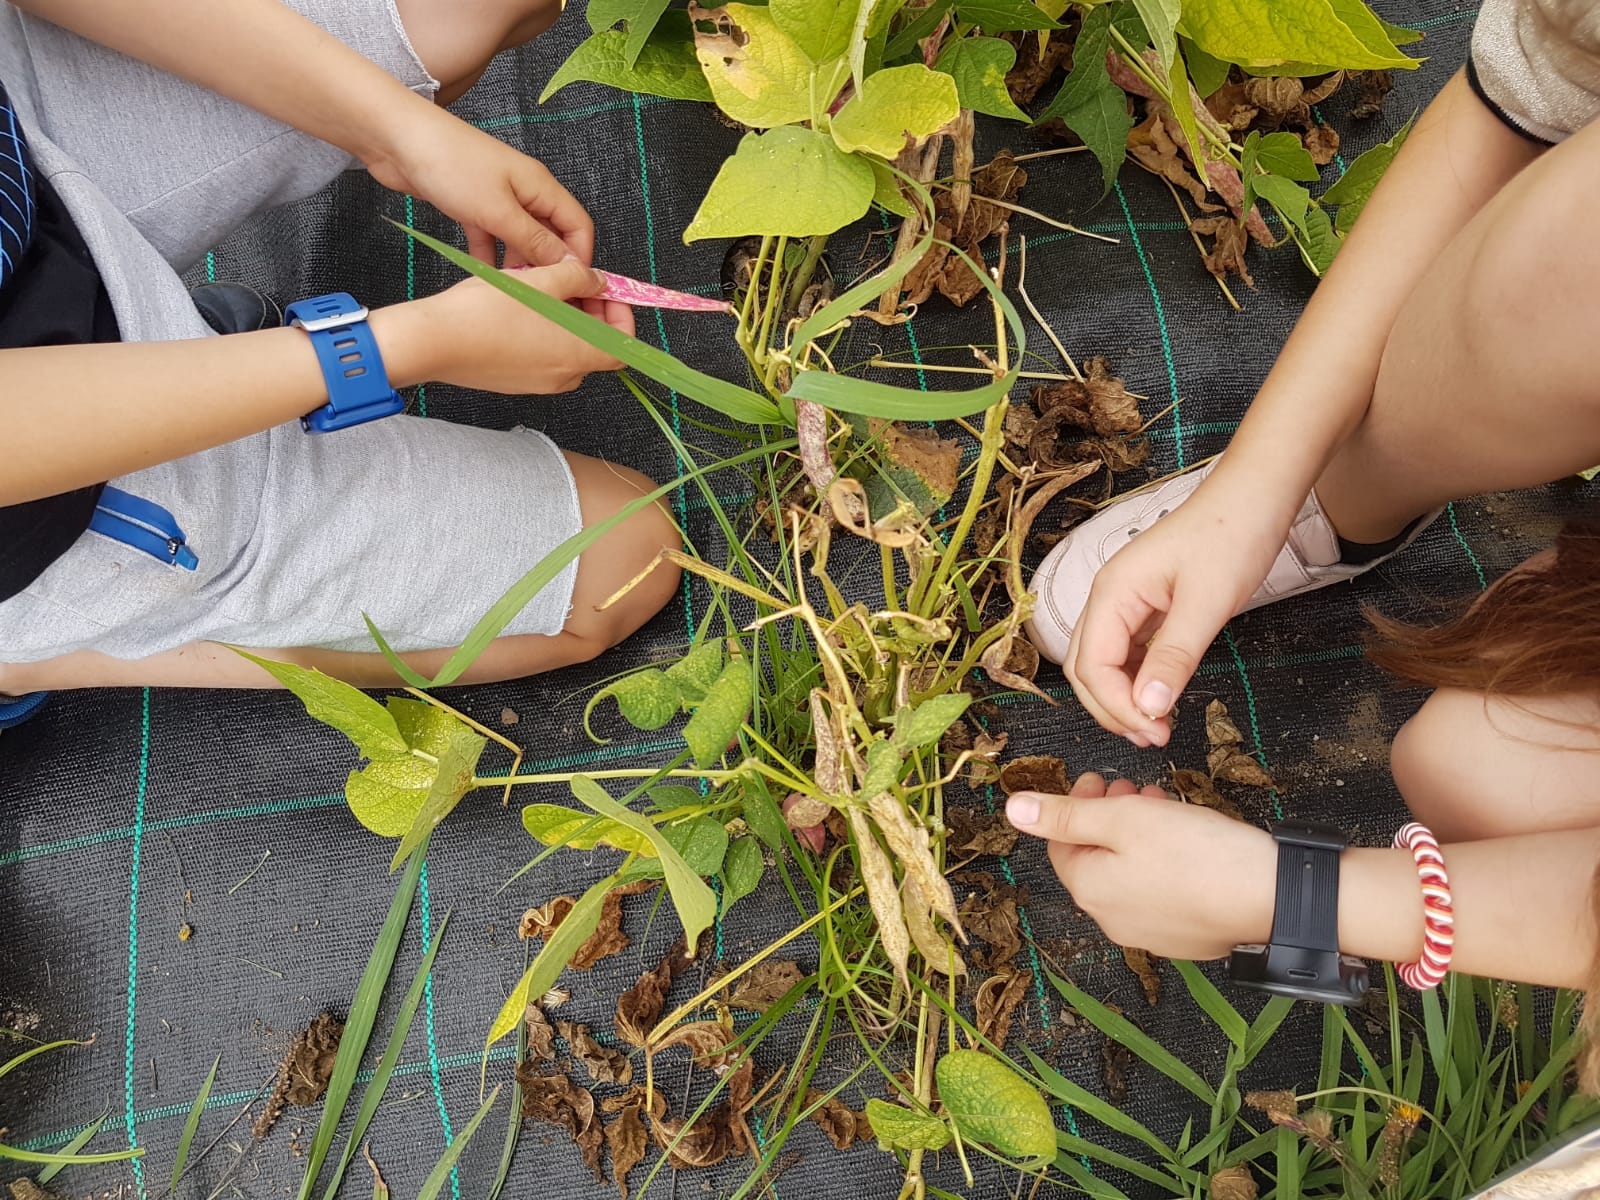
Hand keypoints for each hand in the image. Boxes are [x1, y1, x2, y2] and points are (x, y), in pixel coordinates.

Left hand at [366, 105, 594, 268]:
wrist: (397, 138)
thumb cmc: (450, 162)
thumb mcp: (498, 211)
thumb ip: (534, 240)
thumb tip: (566, 263)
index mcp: (540, 186)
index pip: (578, 225)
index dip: (579, 257)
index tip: (572, 287)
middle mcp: (524, 191)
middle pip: (550, 234)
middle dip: (547, 264)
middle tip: (538, 294)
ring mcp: (497, 197)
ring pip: (520, 238)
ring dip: (517, 263)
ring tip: (511, 288)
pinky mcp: (472, 203)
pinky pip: (491, 235)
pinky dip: (490, 254)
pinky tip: (484, 274)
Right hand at [407, 259, 634, 393]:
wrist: (435, 342)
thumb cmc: (487, 312)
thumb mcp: (541, 280)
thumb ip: (577, 277)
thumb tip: (596, 280)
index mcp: (579, 355)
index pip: (623, 347)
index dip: (621, 317)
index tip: (606, 292)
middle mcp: (564, 376)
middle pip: (595, 345)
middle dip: (590, 311)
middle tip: (571, 281)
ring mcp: (538, 383)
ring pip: (566, 349)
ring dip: (564, 320)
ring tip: (540, 289)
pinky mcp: (515, 381)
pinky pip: (541, 356)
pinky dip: (542, 333)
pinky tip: (520, 307)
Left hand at [1005, 773, 1276, 959]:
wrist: (1270, 898)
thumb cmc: (1196, 854)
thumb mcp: (1122, 818)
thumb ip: (1065, 814)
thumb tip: (1012, 811)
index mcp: (1089, 890)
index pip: (1061, 844)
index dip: (1074, 806)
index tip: (1096, 779)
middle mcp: (1112, 920)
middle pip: (1094, 860)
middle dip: (1105, 819)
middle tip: (1128, 789)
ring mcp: (1150, 934)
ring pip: (1127, 875)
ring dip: (1133, 837)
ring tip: (1159, 807)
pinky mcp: (1185, 937)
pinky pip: (1158, 894)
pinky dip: (1160, 863)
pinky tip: (1185, 841)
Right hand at [1066, 474, 1290, 745]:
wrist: (1255, 495)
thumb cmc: (1232, 535)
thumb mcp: (1207, 603)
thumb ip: (1173, 658)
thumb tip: (1149, 709)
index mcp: (1112, 592)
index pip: (1092, 667)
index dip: (1117, 708)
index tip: (1155, 732)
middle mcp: (1108, 597)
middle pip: (1086, 668)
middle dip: (1112, 709)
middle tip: (1154, 738)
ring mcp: (1125, 600)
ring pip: (1104, 662)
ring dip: (1123, 698)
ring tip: (1158, 726)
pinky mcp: (1146, 605)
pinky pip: (1128, 651)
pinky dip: (1139, 680)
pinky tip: (1162, 697)